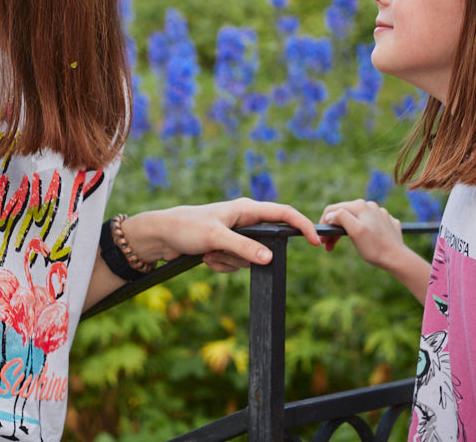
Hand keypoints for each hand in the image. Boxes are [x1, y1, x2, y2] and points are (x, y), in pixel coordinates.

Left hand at [125, 198, 321, 273]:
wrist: (160, 236)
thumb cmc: (186, 227)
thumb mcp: (216, 237)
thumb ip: (244, 248)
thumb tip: (269, 259)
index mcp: (246, 209)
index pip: (284, 213)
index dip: (302, 225)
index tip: (315, 241)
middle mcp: (244, 221)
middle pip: (264, 245)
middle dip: (245, 256)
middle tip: (219, 252)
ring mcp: (236, 236)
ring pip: (249, 259)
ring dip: (229, 262)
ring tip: (208, 253)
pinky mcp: (226, 248)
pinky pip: (235, 265)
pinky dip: (221, 265)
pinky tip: (205, 258)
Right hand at [319, 199, 430, 301]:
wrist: (397, 258)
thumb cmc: (375, 247)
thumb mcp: (355, 231)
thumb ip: (341, 217)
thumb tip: (331, 214)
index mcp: (360, 206)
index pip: (333, 209)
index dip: (324, 223)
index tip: (322, 238)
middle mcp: (370, 206)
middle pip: (344, 215)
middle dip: (334, 230)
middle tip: (328, 246)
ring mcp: (379, 214)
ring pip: (355, 220)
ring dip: (345, 232)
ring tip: (342, 246)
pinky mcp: (386, 222)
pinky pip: (368, 225)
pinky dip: (360, 233)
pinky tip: (362, 243)